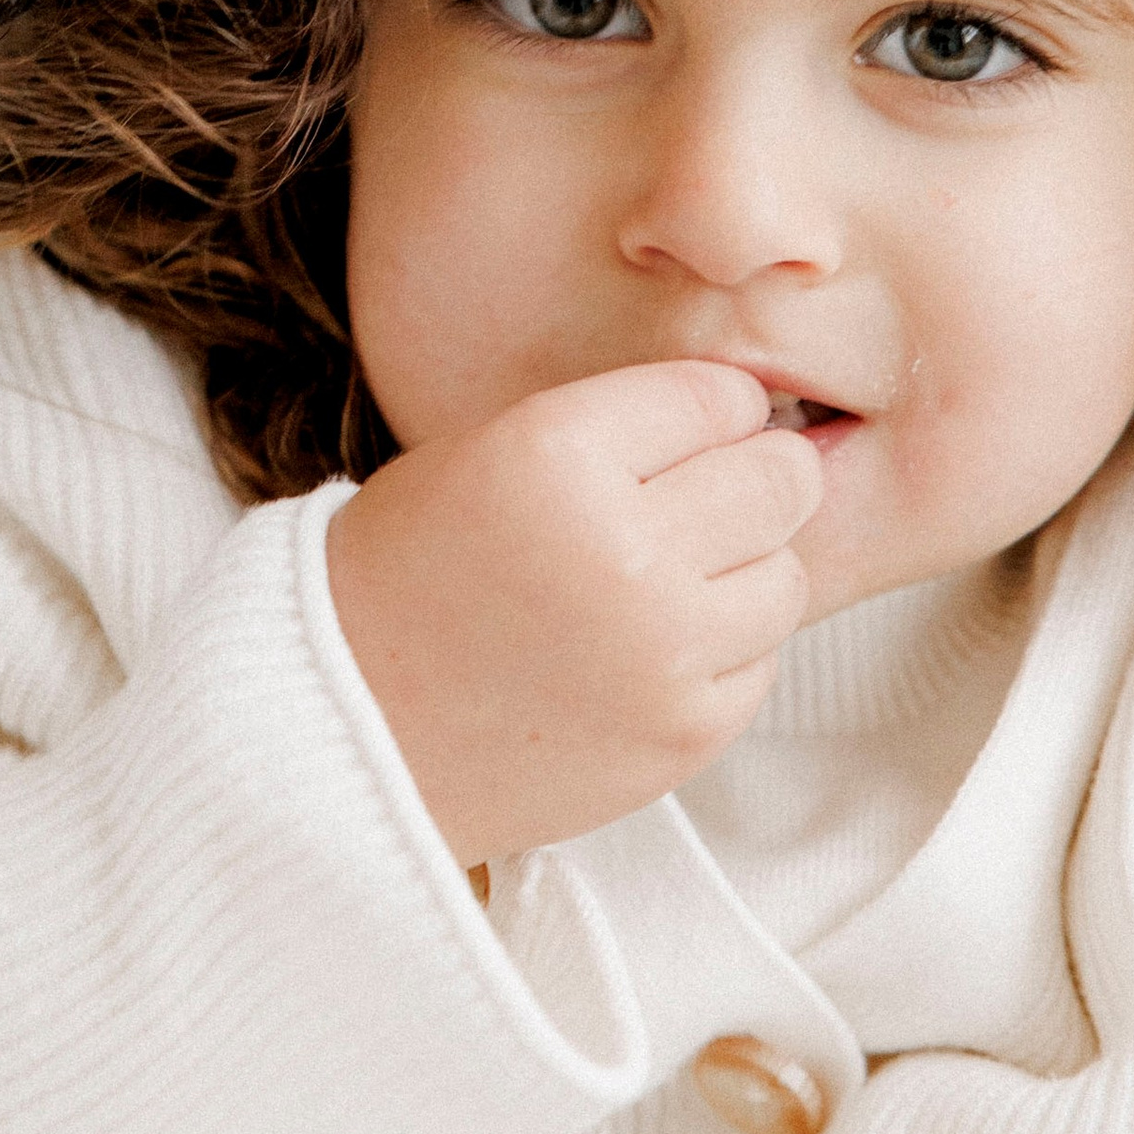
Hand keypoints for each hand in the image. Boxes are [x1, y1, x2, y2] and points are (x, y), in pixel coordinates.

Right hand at [326, 359, 817, 866]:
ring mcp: (661, 654)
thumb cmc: (411, 571)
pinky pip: (760, 663)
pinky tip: (653, 644)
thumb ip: (619, 428)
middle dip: (756, 474)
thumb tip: (757, 419)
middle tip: (714, 490)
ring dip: (744, 567)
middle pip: (780, 480)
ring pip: (786, 575)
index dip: (717, 406)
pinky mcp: (681, 735)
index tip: (700, 426)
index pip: (719, 398)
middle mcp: (622, 551)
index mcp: (559, 456)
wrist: (346, 719)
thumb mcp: (489, 451)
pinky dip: (722, 649)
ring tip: (674, 574)